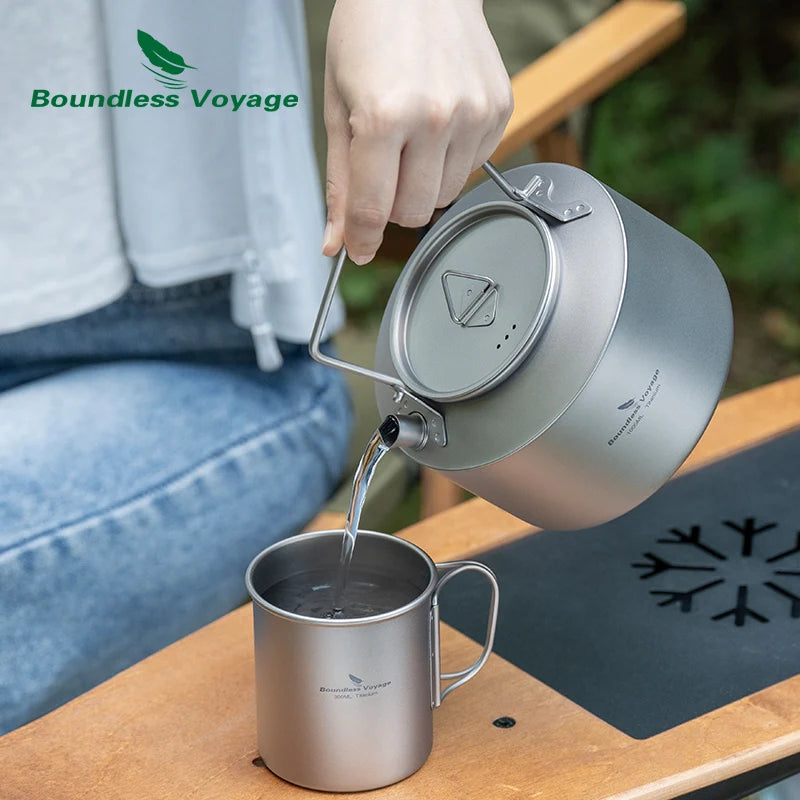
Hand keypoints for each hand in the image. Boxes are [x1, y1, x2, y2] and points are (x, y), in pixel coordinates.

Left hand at [321, 0, 512, 263]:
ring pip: (445, 197)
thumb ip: (339, 182)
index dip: (362, 238)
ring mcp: (474, 114)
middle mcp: (436, 118)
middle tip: (382, 167)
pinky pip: (472, 168)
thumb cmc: (368, 31)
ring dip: (422, 184)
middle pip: (414, 212)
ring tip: (410, 140)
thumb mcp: (337, 106)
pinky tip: (438, 124)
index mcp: (385, 116)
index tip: (358, 250)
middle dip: (391, 204)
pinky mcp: (499, 109)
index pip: (375, 210)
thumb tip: (338, 242)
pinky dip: (450, 160)